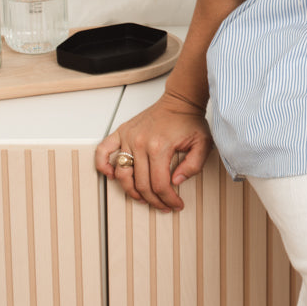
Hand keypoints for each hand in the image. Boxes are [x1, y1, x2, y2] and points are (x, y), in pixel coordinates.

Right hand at [95, 92, 213, 211]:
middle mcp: (141, 143)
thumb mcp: (203, 144)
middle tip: (164, 205)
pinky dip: (103, 165)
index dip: (168, 200)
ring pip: (123, 174)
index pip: (159, 185)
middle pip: (141, 184)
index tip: (176, 204)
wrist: (180, 100)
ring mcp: (129, 137)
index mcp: (160, 147)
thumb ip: (193, 166)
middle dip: (154, 200)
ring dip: (131, 191)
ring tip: (143, 197)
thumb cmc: (189, 121)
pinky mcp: (122, 131)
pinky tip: (112, 176)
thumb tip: (176, 182)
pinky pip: (103, 151)